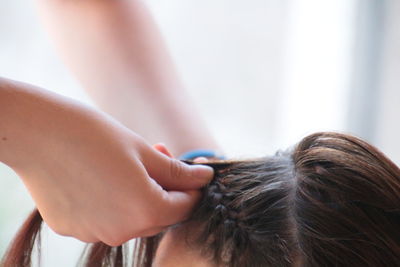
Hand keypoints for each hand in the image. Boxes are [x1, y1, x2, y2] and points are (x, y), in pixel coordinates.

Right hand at [1, 79, 213, 245]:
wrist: (39, 133)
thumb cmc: (94, 136)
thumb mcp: (144, 150)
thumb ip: (178, 172)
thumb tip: (205, 178)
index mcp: (145, 210)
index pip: (185, 208)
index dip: (192, 189)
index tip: (190, 171)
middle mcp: (121, 231)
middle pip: (159, 216)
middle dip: (166, 190)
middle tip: (159, 158)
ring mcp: (94, 233)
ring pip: (132, 219)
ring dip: (139, 195)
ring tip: (128, 164)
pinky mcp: (73, 229)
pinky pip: (105, 219)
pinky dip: (112, 202)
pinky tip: (101, 176)